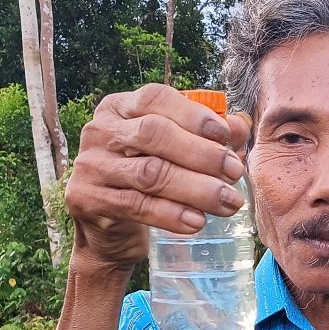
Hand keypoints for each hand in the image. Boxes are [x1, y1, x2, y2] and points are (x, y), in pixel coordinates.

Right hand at [64, 84, 251, 272]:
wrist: (107, 230)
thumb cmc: (146, 181)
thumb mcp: (174, 154)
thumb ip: (206, 137)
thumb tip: (241, 126)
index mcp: (120, 107)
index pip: (156, 98)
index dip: (193, 115)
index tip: (226, 134)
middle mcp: (100, 130)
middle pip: (154, 135)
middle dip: (201, 153)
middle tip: (234, 172)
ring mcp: (90, 165)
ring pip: (149, 173)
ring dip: (195, 188)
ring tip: (228, 202)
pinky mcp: (86, 199)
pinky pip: (136, 205)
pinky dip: (171, 214)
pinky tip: (197, 222)